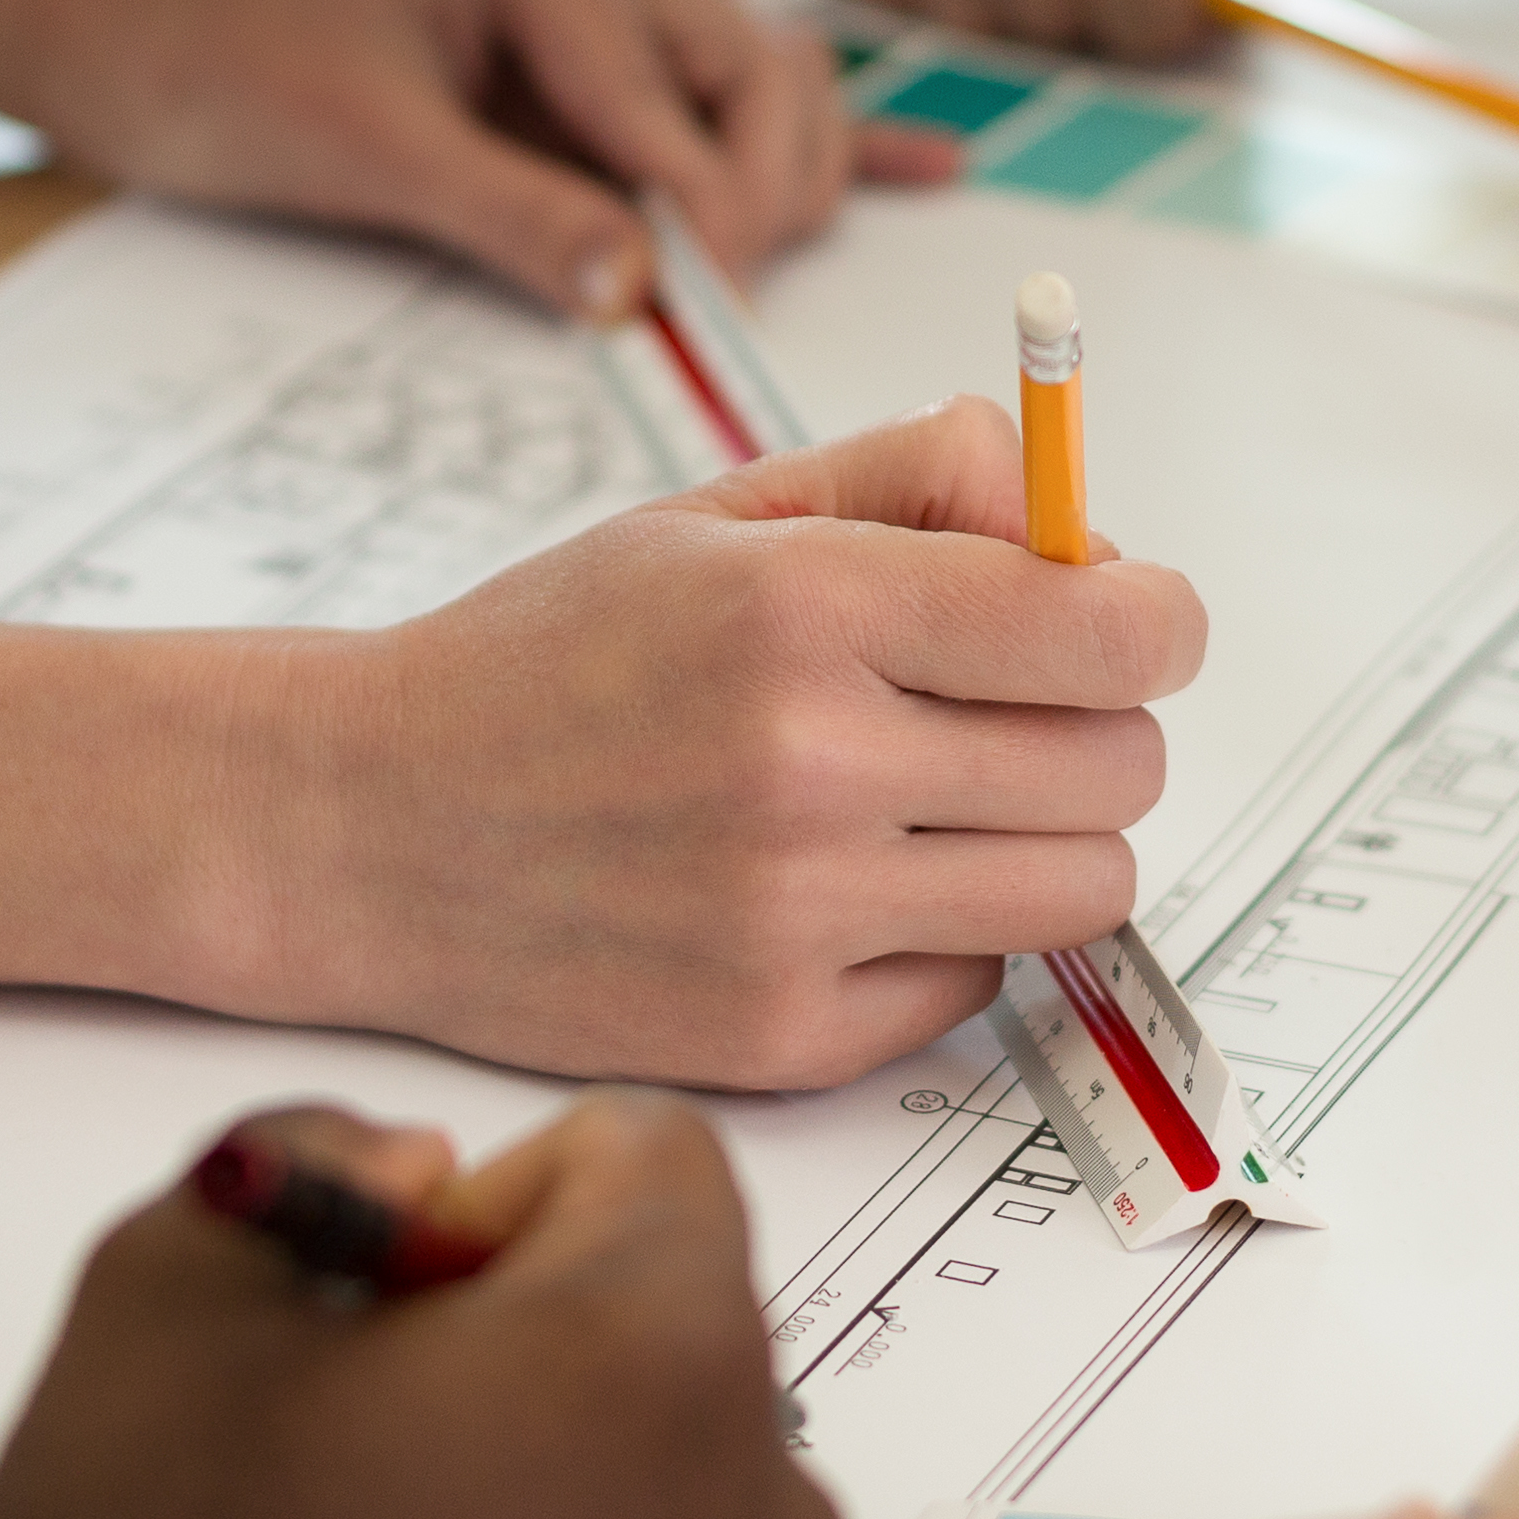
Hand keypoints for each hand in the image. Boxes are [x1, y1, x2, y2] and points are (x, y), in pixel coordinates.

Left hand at [11, 0, 857, 317]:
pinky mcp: (594, 51)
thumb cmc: (224, 70)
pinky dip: (816, 145)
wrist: (132, 36)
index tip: (703, 317)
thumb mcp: (362, 152)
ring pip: (763, 86)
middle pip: (760, 73)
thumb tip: (638, 292)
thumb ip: (510, 216)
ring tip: (736, 281)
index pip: (679, 94)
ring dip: (775, 182)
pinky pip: (726, 98)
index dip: (708, 217)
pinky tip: (928, 170)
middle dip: (757, 196)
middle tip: (711, 308)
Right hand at [244, 400, 1206, 1088]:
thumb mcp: (712, 520)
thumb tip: (1077, 516)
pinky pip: (977, 989)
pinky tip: (850, 891)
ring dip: (1047, 842)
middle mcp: (808, 766)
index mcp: (799, 608)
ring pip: (1084, 889)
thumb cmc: (544, 662)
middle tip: (1011, 712)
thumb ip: (909, 480)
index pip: (1106, 629)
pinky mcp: (781, 1038)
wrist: (363, 828)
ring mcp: (796, 917)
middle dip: (1097, 725)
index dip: (1155, 619)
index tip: (1135, 619)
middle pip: (1121, 765)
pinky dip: (946, 941)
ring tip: (945, 804)